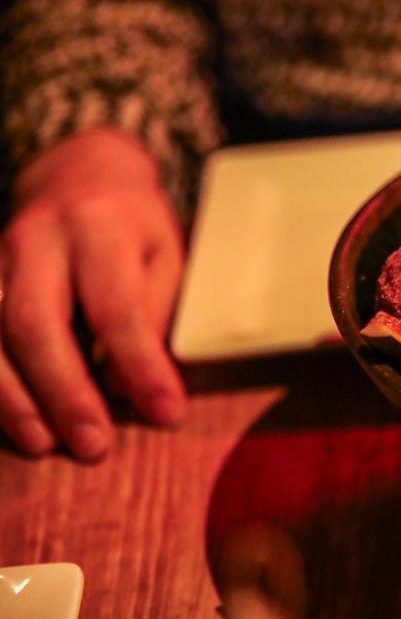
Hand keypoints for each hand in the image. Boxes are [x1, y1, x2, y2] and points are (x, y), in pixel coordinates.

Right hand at [0, 129, 185, 458]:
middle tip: (93, 446)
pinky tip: (8, 419)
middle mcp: (37, 239)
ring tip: (44, 444)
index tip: (167, 412)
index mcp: (100, 226)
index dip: (140, 365)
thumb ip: (156, 313)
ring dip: (12, 397)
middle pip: (37, 323)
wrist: (82, 172)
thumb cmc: (135, 224)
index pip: (118, 306)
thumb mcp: (167, 253)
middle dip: (64, 392)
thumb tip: (130, 385)